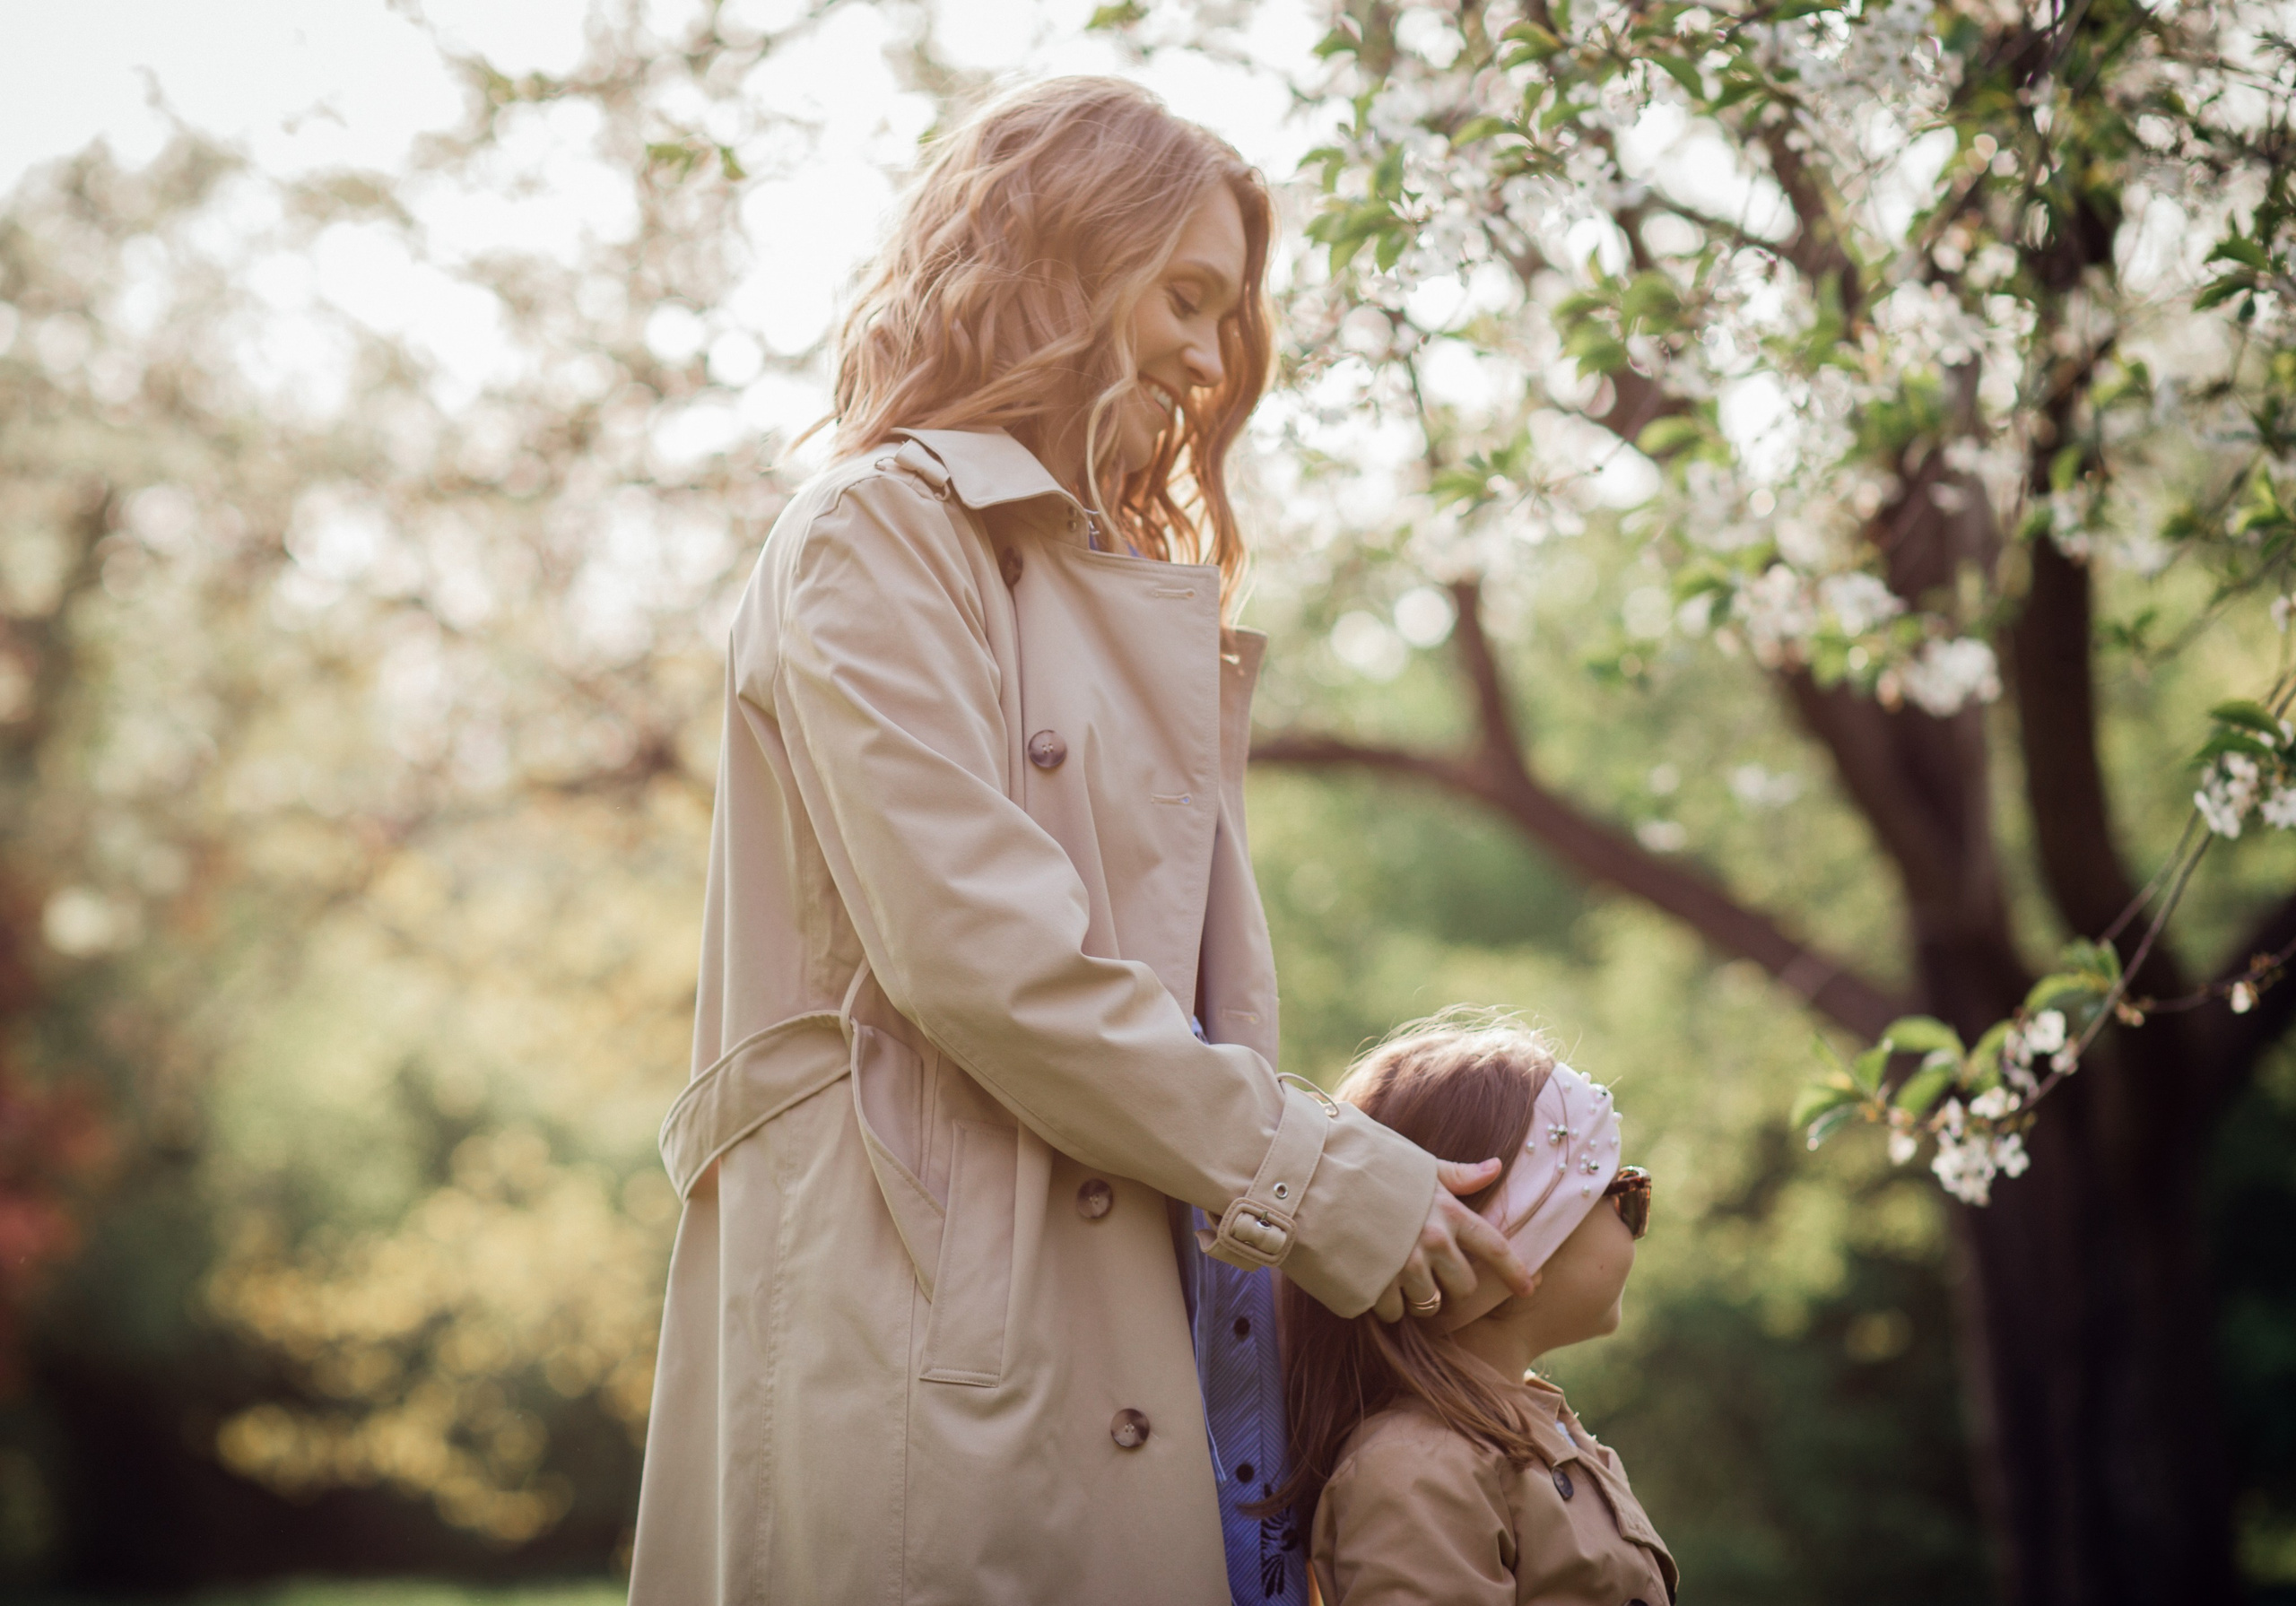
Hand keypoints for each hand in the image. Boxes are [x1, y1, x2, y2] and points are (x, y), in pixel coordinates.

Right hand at [1372, 1158, 1539, 1324]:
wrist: (1306, 1179)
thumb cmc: (1361, 1163)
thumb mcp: (1415, 1165)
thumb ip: (1456, 1175)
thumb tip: (1496, 1166)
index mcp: (1447, 1212)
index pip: (1495, 1247)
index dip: (1516, 1271)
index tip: (1529, 1287)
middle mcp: (1431, 1243)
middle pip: (1463, 1286)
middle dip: (1449, 1283)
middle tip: (1424, 1268)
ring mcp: (1402, 1269)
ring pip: (1428, 1304)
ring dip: (1415, 1295)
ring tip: (1392, 1272)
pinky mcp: (1373, 1289)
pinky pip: (1391, 1312)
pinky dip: (1383, 1303)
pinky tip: (1369, 1279)